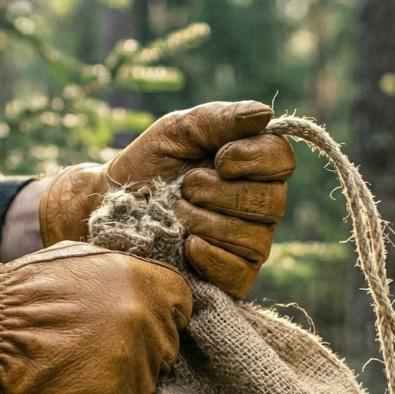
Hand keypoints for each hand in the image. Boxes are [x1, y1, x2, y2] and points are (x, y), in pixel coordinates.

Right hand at [0, 240, 192, 393]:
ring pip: (142, 389)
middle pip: (163, 353)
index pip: (181, 309)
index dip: (157, 319)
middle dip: (135, 356)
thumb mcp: (81, 259)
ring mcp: (132, 369)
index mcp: (146, 284)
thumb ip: (125, 274)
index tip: (132, 326)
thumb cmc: (21, 292)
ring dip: (114, 387)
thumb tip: (150, 284)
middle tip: (90, 353)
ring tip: (73, 373)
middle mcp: (147, 324)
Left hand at [39, 101, 295, 297]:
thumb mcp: (178, 131)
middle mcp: (260, 207)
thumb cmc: (149, 166)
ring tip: (177, 214)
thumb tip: (265, 113)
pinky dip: (209, 255)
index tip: (219, 158)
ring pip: (255, 238)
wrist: (111, 209)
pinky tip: (185, 246)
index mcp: (254, 167)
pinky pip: (240, 271)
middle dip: (223, 193)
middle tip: (186, 187)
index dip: (255, 159)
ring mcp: (250, 245)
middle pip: (273, 201)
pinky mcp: (234, 279)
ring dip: (208, 222)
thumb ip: (220, 119)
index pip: (283, 160)